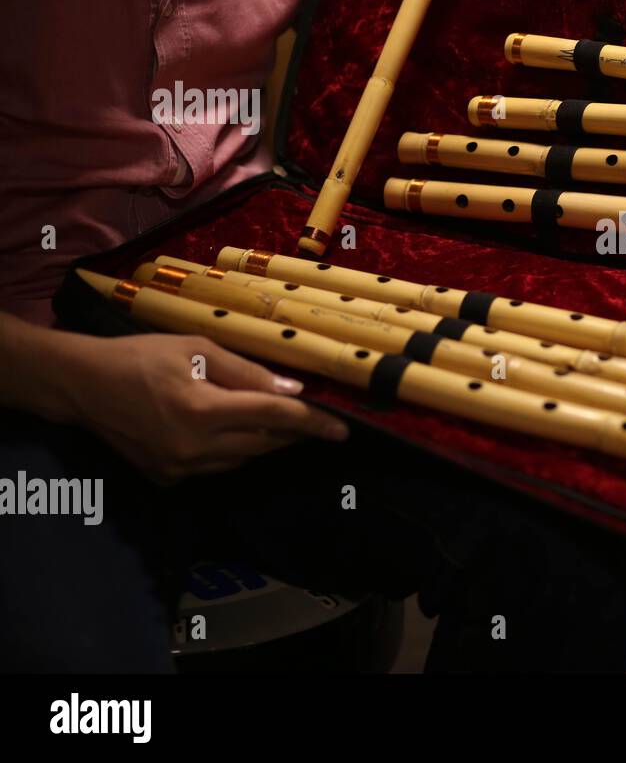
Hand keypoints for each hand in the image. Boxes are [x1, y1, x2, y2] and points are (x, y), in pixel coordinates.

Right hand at [60, 332, 348, 482]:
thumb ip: (246, 372)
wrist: (81, 385)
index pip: (274, 417)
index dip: (313, 423)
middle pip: (263, 443)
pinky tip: (229, 431)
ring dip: (263, 440)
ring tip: (272, 419)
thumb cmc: (140, 356)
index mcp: (202, 410)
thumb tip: (292, 388)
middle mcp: (193, 447)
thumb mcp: (197, 348)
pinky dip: (232, 451)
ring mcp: (178, 469)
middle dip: (292, 432)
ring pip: (242, 459)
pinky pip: (217, 468)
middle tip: (315, 421)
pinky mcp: (167, 479)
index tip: (342, 430)